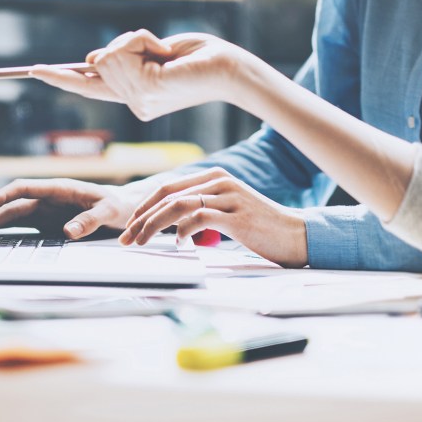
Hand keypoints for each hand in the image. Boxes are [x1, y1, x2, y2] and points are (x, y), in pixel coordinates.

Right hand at [0, 179, 138, 239]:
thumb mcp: (109, 212)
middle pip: (12, 204)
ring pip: (11, 214)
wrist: (123, 208)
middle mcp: (47, 198)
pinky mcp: (44, 222)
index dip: (3, 196)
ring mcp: (44, 210)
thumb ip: (89, 220)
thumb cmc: (117, 206)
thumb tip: (67, 232)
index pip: (25, 188)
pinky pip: (20, 225)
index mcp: (59, 188)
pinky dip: (2, 229)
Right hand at [31, 29, 254, 120]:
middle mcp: (133, 104)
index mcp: (135, 96)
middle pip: (98, 61)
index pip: (89, 87)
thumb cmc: (200, 57)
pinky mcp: (144, 90)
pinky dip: (140, 40)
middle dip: (126, 43)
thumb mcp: (155, 52)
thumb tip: (91, 59)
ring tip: (165, 52)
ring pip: (107, 56)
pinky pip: (121, 53)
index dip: (61, 77)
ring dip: (135, 40)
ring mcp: (137, 101)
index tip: (34, 70)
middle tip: (160, 49)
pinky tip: (163, 53)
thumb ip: (124, 57)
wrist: (229, 68)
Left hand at [121, 168, 308, 267]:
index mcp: (215, 177)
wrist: (295, 236)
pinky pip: (198, 219)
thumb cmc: (259, 228)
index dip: (144, 206)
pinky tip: (179, 244)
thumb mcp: (226, 212)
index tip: (130, 225)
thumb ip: (201, 211)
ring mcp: (228, 197)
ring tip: (140, 242)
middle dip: (141, 216)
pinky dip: (182, 232)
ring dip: (153, 225)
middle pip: (167, 194)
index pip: (168, 187)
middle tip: (126, 237)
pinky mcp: (236, 216)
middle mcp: (220, 181)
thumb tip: (171, 225)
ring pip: (178, 206)